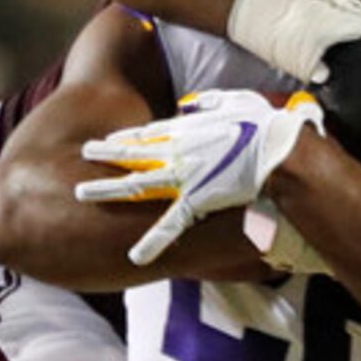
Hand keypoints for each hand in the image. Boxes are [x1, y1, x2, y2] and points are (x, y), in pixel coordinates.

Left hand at [74, 90, 317, 264]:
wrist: (278, 153)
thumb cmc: (264, 126)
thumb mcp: (235, 102)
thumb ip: (211, 103)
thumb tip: (195, 104)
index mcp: (187, 131)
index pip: (148, 135)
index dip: (126, 138)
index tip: (109, 140)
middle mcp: (176, 153)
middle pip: (132, 155)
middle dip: (105, 154)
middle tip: (84, 153)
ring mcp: (182, 179)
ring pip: (135, 186)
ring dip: (107, 189)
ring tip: (82, 192)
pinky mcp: (196, 203)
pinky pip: (169, 227)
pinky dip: (152, 243)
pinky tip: (135, 257)